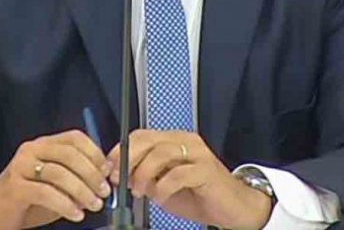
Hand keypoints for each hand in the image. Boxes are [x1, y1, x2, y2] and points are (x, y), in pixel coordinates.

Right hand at [0, 129, 112, 229]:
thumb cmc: (28, 198)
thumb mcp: (56, 184)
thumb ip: (76, 177)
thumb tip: (104, 177)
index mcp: (44, 144)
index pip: (75, 138)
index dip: (95, 153)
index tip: (108, 171)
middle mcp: (32, 150)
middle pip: (70, 154)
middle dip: (91, 174)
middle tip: (103, 192)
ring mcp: (21, 167)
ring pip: (60, 173)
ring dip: (82, 191)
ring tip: (93, 205)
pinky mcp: (15, 187)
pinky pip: (46, 193)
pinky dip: (65, 204)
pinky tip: (76, 214)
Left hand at [107, 130, 273, 229]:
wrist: (233, 207)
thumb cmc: (199, 195)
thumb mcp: (165, 184)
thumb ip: (145, 176)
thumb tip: (120, 176)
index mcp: (174, 140)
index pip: (141, 136)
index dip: (122, 150)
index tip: (110, 169)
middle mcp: (185, 141)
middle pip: (148, 140)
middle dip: (129, 161)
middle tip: (122, 180)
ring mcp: (197, 154)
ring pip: (161, 153)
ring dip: (145, 175)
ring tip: (143, 192)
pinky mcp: (206, 171)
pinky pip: (178, 174)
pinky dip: (164, 187)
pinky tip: (162, 197)